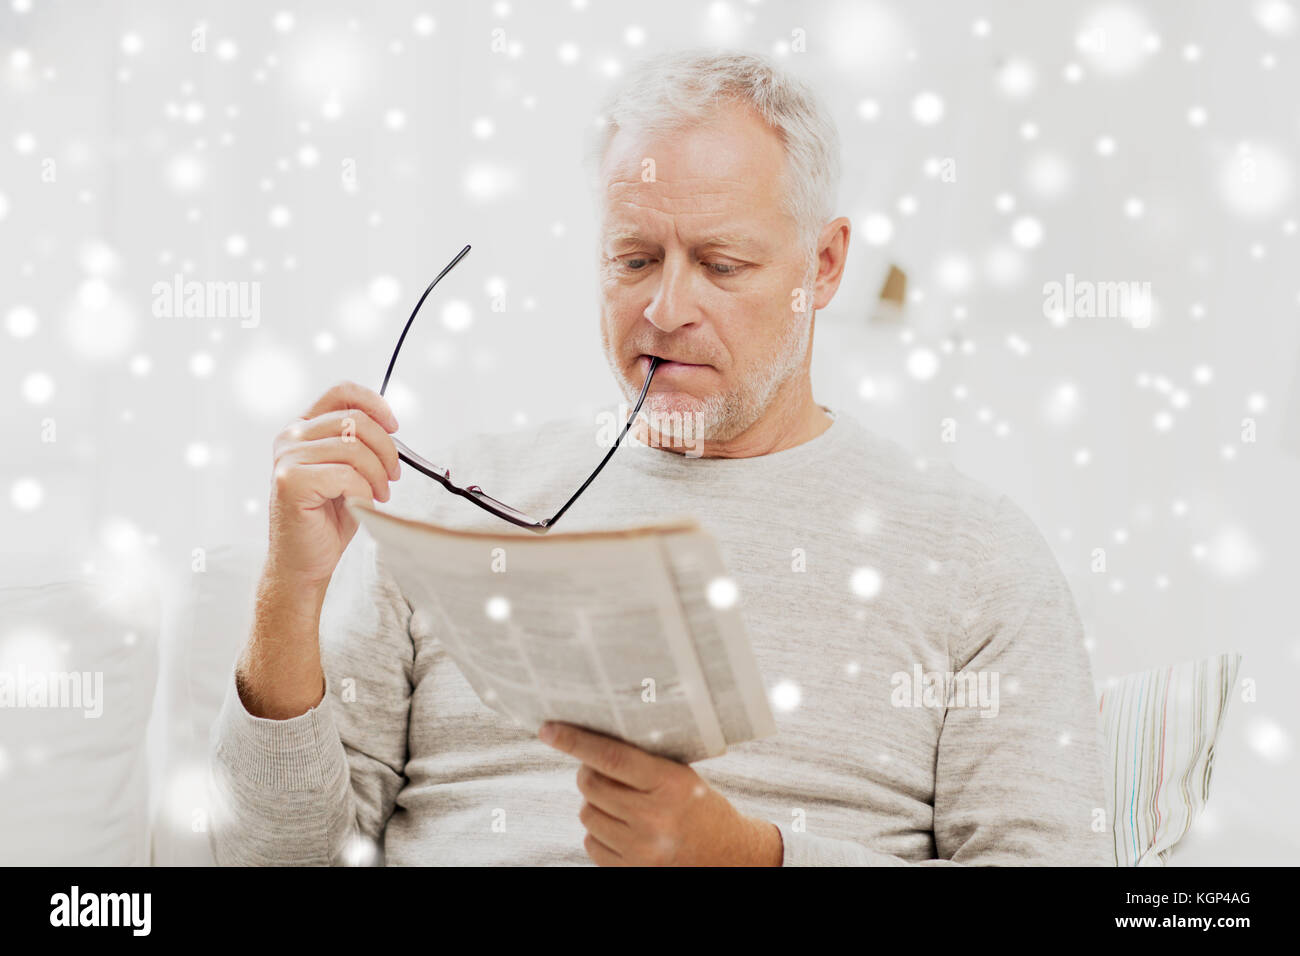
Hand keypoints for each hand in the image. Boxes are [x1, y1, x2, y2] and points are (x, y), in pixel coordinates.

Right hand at [268, 381, 400, 589]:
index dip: (375, 403)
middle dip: (386, 449)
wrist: (304, 560)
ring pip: (355, 449)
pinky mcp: (292, 480)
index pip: (341, 392)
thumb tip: (390, 425)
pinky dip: (364, 492)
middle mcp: (291, 436)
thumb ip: (359, 443)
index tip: (394, 426)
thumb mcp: (348, 470)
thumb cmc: (328, 517)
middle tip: (393, 477)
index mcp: (303, 428)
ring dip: (378, 475)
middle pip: (356, 421)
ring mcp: (288, 457)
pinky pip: (347, 475)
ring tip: (380, 494)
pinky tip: (361, 505)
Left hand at [538, 722, 782, 865]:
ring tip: (620, 801)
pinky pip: (591, 843)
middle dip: (588, 772)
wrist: (728, 855)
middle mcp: (654, 818)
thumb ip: (643, 760)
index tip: (549, 729)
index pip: (611, 757)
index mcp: (670, 784)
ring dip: (594, 804)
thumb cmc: (700, 806)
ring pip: (587, 815)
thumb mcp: (681, 775)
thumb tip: (591, 739)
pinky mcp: (632, 871)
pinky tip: (621, 826)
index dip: (575, 741)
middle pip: (591, 785)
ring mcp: (641, 849)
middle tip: (601, 768)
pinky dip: (599, 832)